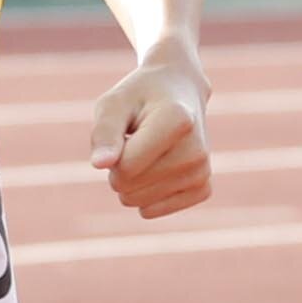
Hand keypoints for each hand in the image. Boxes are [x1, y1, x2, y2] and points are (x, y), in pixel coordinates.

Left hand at [87, 54, 211, 218]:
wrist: (179, 91)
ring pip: (139, 203)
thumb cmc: (139, 97)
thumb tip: (99, 164)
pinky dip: (144, 194)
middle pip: (129, 187)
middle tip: (135, 140)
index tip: (124, 132)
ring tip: (147, 152)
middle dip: (120, 168)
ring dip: (132, 181)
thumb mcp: (114, 104)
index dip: (111, 155)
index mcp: (177, 122)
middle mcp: (196, 151)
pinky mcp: (202, 189)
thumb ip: (104, 132)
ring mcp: (202, 172)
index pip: (125, 167)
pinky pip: (152, 211)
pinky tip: (157, 168)